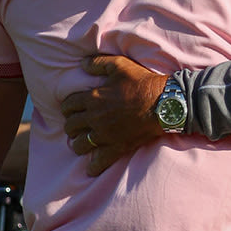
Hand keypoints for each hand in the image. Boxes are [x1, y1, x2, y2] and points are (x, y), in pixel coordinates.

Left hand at [62, 55, 166, 174]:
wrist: (163, 103)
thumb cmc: (142, 82)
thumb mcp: (120, 65)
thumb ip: (98, 63)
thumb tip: (82, 63)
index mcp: (93, 98)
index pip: (68, 105)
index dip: (67, 107)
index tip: (71, 109)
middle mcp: (95, 118)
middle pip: (70, 126)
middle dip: (71, 126)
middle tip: (76, 126)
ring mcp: (105, 135)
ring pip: (80, 145)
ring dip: (78, 144)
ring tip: (82, 142)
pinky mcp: (117, 147)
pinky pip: (99, 162)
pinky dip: (93, 166)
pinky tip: (91, 168)